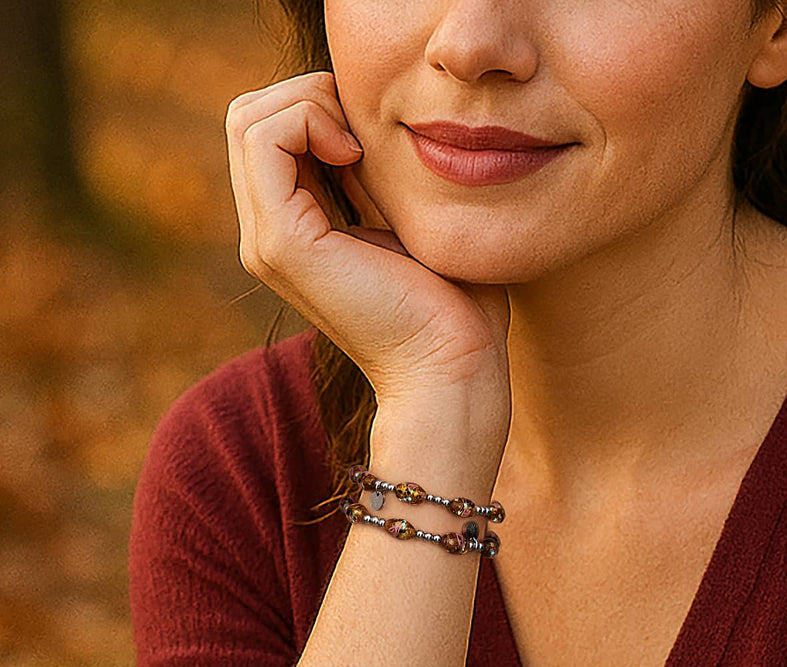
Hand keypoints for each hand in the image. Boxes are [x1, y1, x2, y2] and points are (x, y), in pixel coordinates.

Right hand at [225, 71, 510, 408]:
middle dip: (308, 95)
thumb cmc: (448, 299)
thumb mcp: (400, 216)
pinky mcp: (282, 243)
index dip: (316, 105)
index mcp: (292, 230)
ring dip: (309, 102)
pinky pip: (265, 140)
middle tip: (364, 130)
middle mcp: (267, 235)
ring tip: (359, 143)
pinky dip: (309, 120)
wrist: (451, 363)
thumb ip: (366, 174)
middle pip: (249, 117)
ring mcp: (266, 241)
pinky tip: (355, 153)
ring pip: (248, 119)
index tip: (372, 136)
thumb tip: (355, 122)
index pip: (268, 132)